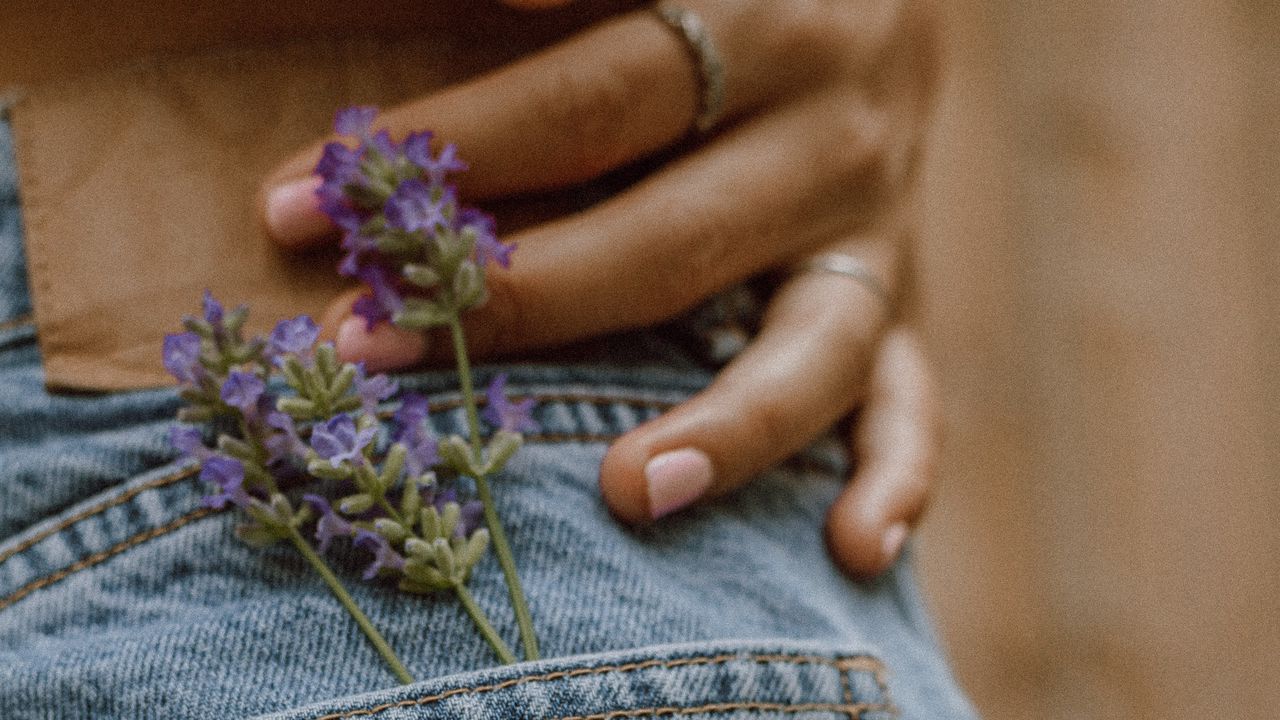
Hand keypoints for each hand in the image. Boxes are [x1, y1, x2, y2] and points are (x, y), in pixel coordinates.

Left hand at [258, 0, 939, 577]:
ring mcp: (881, 224)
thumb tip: (472, 2)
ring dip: (724, 425)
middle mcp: (835, 123)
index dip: (447, 149)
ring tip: (627, 494)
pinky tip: (852, 550)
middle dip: (514, 298)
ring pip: (813, 342)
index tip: (301, 201)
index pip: (589, 99)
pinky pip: (913, 396)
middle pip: (672, 237)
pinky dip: (895, 476)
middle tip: (364, 345)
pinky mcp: (904, 295)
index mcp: (767, 11)